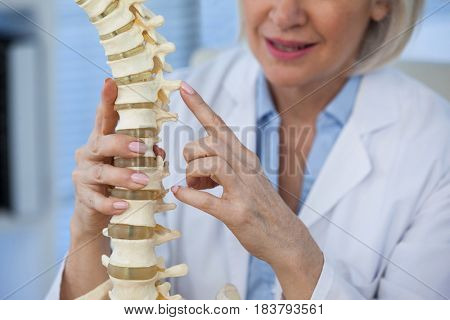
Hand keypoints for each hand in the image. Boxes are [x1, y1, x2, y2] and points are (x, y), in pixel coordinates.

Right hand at [71, 79, 164, 239]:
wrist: (96, 216)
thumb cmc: (117, 183)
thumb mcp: (129, 164)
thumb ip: (143, 155)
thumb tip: (159, 150)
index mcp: (103, 140)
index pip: (104, 117)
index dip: (107, 100)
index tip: (111, 82)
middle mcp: (90, 153)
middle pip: (102, 141)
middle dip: (123, 143)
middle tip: (144, 148)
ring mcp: (85, 175)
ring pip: (102, 172)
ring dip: (124, 175)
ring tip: (144, 180)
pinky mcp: (85, 198)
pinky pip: (97, 201)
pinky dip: (112, 203)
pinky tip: (124, 205)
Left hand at [172, 82, 323, 298]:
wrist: (287, 238)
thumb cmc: (261, 207)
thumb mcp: (247, 179)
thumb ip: (223, 166)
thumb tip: (192, 167)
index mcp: (246, 157)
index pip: (220, 125)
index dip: (199, 105)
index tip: (182, 85)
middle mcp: (246, 167)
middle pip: (208, 142)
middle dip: (190, 156)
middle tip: (194, 177)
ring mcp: (243, 189)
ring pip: (208, 163)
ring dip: (192, 175)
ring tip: (194, 188)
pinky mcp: (237, 213)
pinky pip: (206, 200)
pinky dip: (189, 196)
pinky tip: (181, 194)